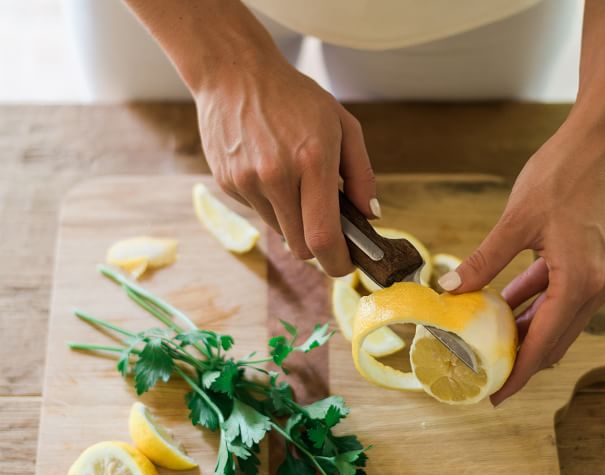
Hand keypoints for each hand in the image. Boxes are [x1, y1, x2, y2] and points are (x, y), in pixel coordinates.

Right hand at [195, 50, 378, 275]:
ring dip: (293, 220)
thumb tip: (370, 215)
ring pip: (280, 232)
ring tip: (294, 182)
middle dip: (318, 245)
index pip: (323, 237)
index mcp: (312, 161)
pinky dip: (271, 204)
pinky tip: (269, 170)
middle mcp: (277, 176)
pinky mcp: (228, 184)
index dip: (338, 262)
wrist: (233, 72)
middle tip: (327, 227)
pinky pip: (259, 212)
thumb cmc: (295, 97)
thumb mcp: (342, 125)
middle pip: (301, 247)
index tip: (347, 266)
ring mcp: (247, 182)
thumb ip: (361, 174)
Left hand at [438, 117, 604, 403]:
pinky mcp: (592, 262)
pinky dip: (533, 305)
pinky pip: (559, 296)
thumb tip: (448, 290)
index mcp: (580, 282)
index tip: (495, 395)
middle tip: (486, 376)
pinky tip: (503, 307)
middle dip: (521, 361)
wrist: (602, 139)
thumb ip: (483, 261)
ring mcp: (598, 275)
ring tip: (490, 346)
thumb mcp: (516, 220)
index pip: (544, 344)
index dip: (519, 374)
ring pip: (556, 320)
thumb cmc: (565, 174)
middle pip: (554, 340)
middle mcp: (596, 286)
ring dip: (525, 334)